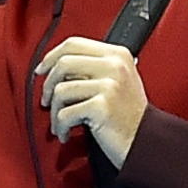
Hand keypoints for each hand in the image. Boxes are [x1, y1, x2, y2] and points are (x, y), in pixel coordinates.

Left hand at [36, 38, 149, 165]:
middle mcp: (114, 66)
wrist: (146, 143)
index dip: (51, 56)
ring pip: (61, 90)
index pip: (74, 44)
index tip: (41, 70)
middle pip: (63, 62)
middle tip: (47, 100)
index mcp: (117, 55)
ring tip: (60, 123)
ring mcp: (109, 85)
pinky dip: (60, 127)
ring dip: (54, 112)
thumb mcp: (119, 81)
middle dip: (48, 84)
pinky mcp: (102, 106)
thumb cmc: (130, 118)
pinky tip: (66, 133)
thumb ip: (93, 68)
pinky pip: (65, 113)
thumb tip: (56, 66)